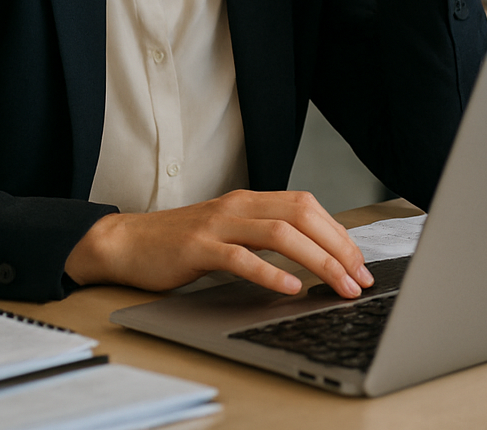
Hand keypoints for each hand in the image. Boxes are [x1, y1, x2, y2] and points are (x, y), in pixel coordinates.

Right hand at [64, 190, 373, 297]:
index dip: (339, 232)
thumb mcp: (231, 230)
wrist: (127, 242)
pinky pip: (241, 258)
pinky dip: (270, 273)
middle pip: (303, 216)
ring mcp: (219, 224)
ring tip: (338, 285)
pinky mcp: (198, 248)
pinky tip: (291, 287)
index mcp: (251, 199)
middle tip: (359, 277)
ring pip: (281, 234)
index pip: (309, 206)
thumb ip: (265, 235)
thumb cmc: (182, 243)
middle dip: (339, 248)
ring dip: (317, 261)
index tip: (359, 261)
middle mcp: (240, 205)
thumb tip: (314, 254)